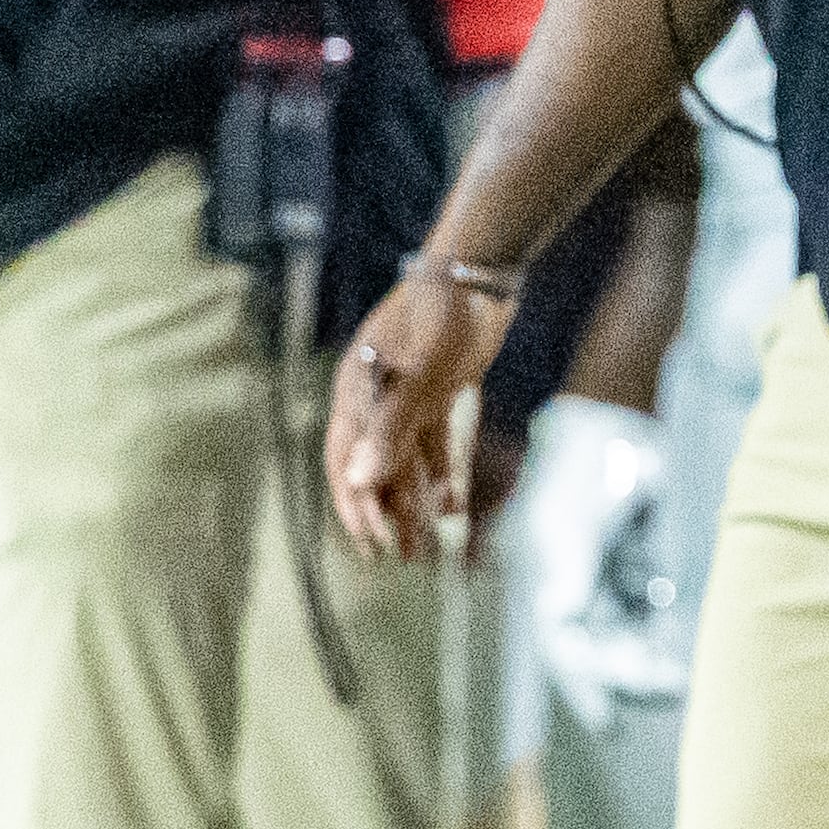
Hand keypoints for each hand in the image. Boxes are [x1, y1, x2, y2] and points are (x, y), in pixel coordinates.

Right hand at [328, 264, 519, 560]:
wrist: (482, 270)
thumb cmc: (443, 317)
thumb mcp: (419, 376)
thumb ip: (391, 430)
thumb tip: (360, 484)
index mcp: (357, 394)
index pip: (346, 462)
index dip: (355, 505)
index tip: (372, 546)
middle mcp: (376, 398)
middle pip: (373, 466)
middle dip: (384, 514)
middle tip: (400, 558)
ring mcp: (408, 394)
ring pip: (405, 460)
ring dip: (413, 501)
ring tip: (425, 547)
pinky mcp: (440, 389)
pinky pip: (435, 442)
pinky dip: (442, 473)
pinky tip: (453, 508)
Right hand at [521, 397, 674, 729]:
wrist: (616, 425)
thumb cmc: (586, 469)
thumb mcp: (576, 518)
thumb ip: (573, 570)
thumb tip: (562, 618)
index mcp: (551, 584)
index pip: (566, 650)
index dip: (585, 690)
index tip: (612, 725)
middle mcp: (577, 589)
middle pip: (601, 649)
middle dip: (631, 676)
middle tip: (672, 691)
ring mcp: (607, 578)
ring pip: (627, 636)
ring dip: (650, 660)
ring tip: (681, 681)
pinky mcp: (637, 564)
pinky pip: (649, 611)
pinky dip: (663, 632)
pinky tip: (683, 649)